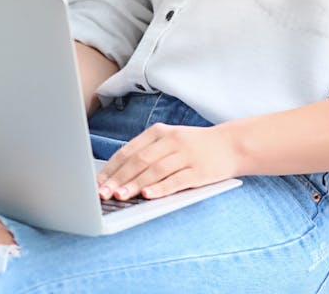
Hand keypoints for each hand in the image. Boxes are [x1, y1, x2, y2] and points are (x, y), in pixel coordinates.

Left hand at [96, 122, 235, 200]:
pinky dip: (160, 189)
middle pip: (139, 161)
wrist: (231, 144)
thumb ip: (147, 152)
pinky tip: (147, 196)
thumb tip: (118, 174)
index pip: (129, 151)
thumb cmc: (194, 146)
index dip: (111, 168)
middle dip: (118, 178)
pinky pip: (176, 181)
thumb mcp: (169, 140)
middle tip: (103, 193)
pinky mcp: (198, 170)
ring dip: (135, 185)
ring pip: (154, 171)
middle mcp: (170, 140)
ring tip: (120, 197)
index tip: (97, 183)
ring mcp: (185, 155)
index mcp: (159, 132)